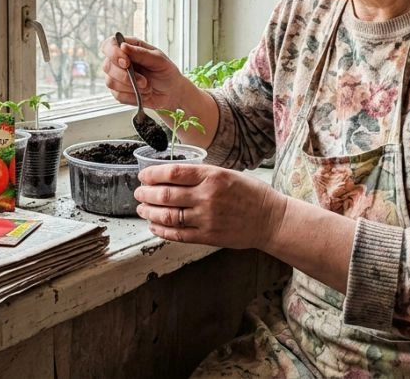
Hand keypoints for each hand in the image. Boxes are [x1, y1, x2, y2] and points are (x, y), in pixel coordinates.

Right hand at [100, 35, 189, 109]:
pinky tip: (143, 94)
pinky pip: (118, 96)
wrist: (171, 92)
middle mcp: (119, 61)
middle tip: (144, 81)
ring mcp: (117, 77)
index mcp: (128, 48)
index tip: (126, 62)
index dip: (113, 53)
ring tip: (147, 87)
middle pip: (107, 66)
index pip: (109, 45)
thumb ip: (141, 53)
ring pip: (111, 82)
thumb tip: (123, 46)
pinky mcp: (119, 92)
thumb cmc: (166, 72)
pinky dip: (133, 96)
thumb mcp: (158, 60)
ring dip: (131, 87)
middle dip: (125, 76)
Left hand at [133, 164, 287, 248]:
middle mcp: (207, 196)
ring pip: (168, 215)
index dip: (153, 174)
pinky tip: (154, 226)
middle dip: (146, 193)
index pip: (173, 172)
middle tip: (138, 192)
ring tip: (142, 209)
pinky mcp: (208, 236)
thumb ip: (201, 175)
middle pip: (165, 194)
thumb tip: (172, 175)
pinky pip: (177, 234)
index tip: (144, 175)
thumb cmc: (251, 194)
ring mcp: (206, 218)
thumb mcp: (228, 173)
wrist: (270, 219)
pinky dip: (161, 230)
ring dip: (150, 212)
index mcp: (212, 176)